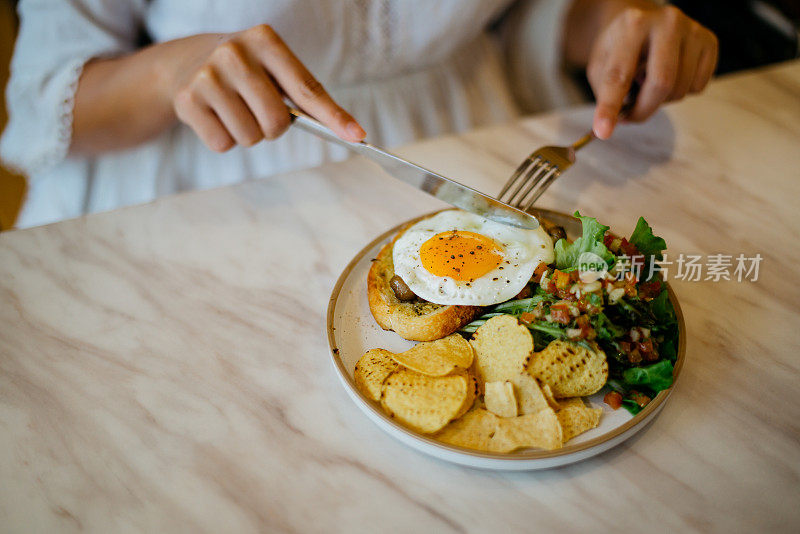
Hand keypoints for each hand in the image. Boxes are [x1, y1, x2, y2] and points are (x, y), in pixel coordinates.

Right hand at [168, 25, 364, 151]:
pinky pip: (223, 143)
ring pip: (250, 137)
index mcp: (265, 41)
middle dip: (274, 128)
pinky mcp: (187, 100)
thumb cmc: (247, 72)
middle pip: (276, 122)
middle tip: (259, 111)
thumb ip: (305, 95)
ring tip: (235, 110)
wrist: (186, 62)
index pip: (306, 89)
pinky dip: (224, 139)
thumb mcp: (274, 69)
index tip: (356, 136)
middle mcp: (234, 53)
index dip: (333, 116)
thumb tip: (349, 131)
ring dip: (248, 134)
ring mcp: (208, 75)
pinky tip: (215, 116)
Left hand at [586, 5, 717, 138]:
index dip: (610, 107)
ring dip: (661, 100)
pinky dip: (682, 91)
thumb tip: (610, 124)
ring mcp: (692, 30)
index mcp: (633, 25)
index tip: (603, 131)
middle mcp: (667, 22)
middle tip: (630, 116)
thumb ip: (605, 91)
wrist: (644, 20)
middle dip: (643, 109)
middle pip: (661, 83)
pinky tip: (671, 75)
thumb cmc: (621, 45)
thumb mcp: (600, 63)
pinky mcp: (710, 42)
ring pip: (680, 89)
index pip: (619, 75)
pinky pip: (697, 87)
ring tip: (649, 83)